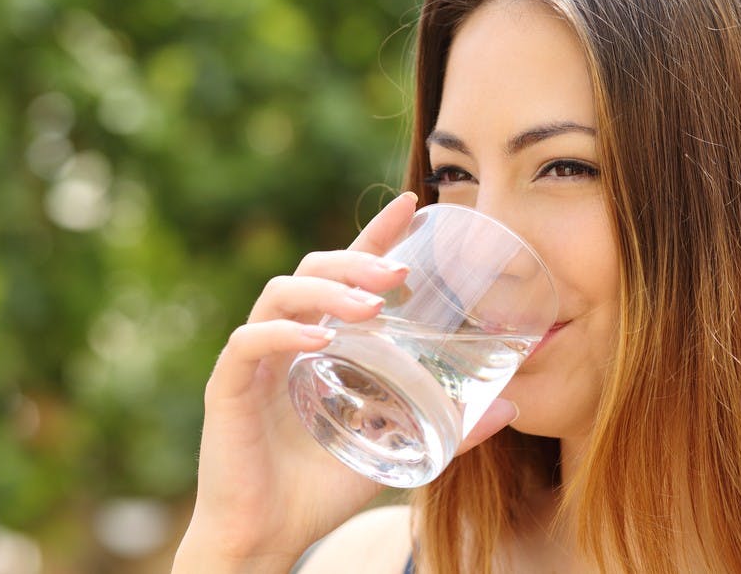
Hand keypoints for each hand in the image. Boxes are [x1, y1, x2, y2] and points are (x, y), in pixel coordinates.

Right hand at [173, 192, 518, 572]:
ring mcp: (256, 360)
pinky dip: (283, 335)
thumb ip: (450, 426)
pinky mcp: (228, 387)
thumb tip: (512, 405)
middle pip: (313, 268)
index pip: (347, 271)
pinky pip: (249, 344)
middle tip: (399, 270)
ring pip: (280, 295)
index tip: (413, 204)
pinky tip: (320, 342)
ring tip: (370, 306)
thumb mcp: (398, 446)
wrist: (267, 536)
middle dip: (356, 258)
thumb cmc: (324, 487)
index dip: (376, 234)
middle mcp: (287, 338)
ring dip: (326, 291)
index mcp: (322, 341)